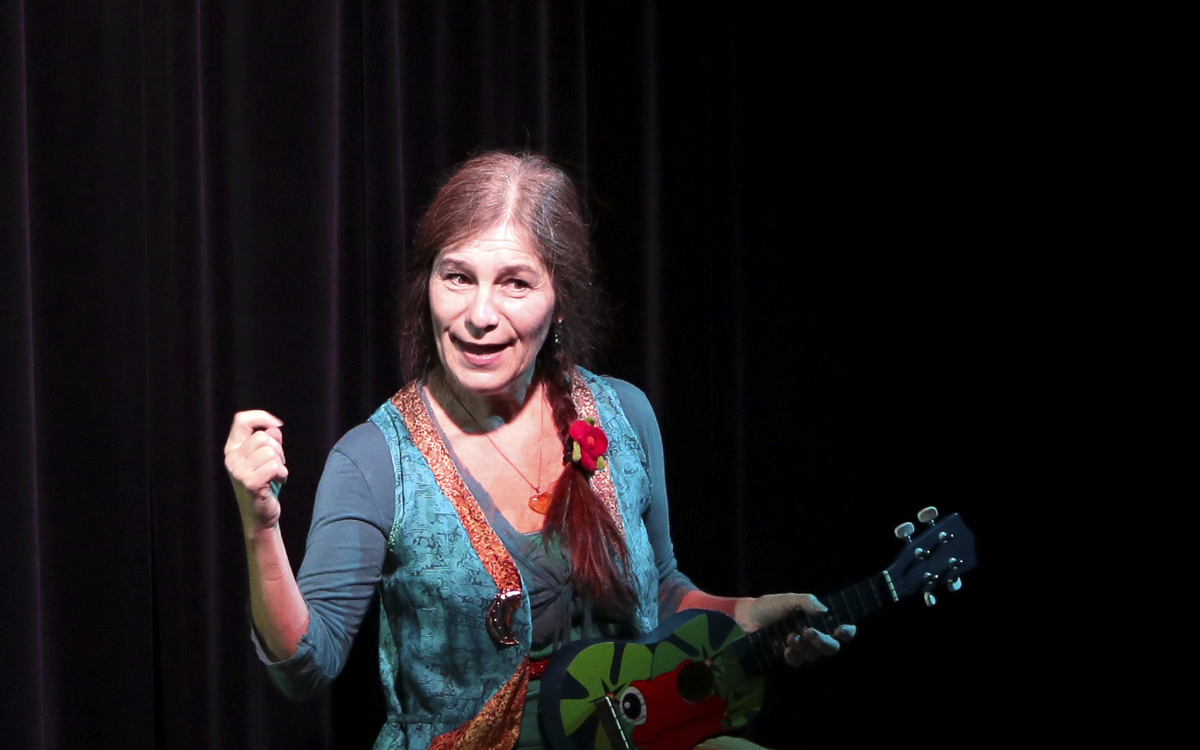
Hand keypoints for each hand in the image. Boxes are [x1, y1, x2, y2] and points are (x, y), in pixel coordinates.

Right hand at [224, 410, 287, 533]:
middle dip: (278, 449)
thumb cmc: (264, 485)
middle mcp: (231, 459)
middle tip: (277, 465)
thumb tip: (274, 428)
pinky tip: (277, 482)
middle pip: (263, 437)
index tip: (277, 423)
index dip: (261, 417)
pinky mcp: (249, 483)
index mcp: (232, 449)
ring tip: (275, 475)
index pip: (242, 420)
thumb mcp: (264, 458)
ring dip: (280, 463)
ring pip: (270, 451)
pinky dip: (282, 474)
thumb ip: (268, 440)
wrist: (260, 516)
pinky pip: (274, 466)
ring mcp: (238, 471)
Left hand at [739, 593, 855, 666]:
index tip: (841, 630)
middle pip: (832, 647)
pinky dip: (794, 656)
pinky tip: (786, 649)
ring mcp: (803, 648)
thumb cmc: (770, 606)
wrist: (747, 617)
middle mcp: (814, 636)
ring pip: (814, 656)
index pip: (842, 630)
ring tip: (790, 636)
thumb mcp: (788, 600)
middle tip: (810, 632)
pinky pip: (798, 662)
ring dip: (804, 648)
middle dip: (823, 642)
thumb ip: (806, 602)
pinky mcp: (789, 657)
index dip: (847, 632)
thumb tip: (824, 609)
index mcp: (819, 621)